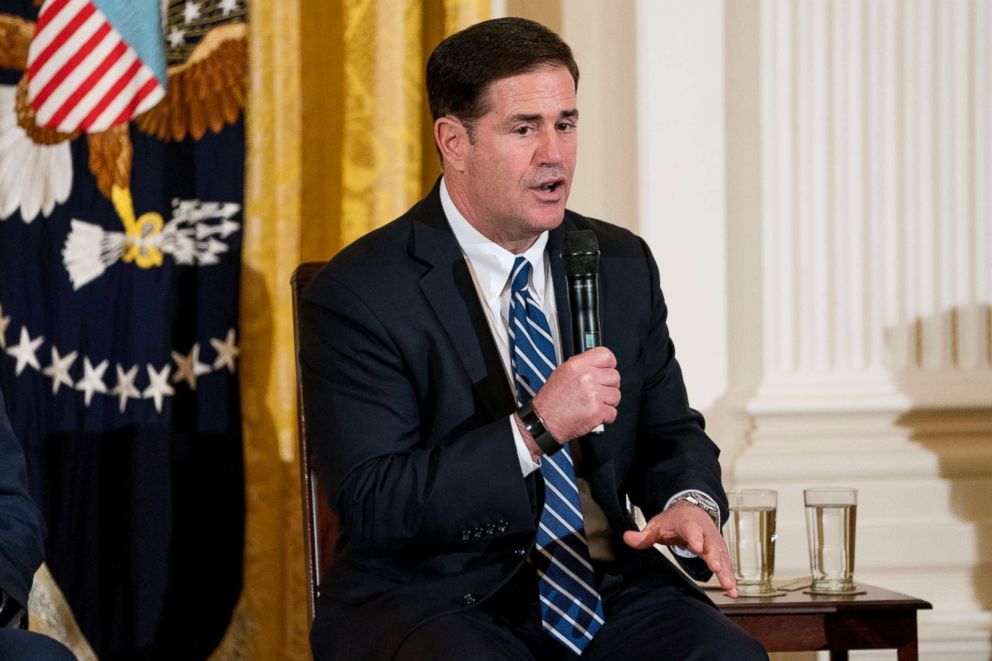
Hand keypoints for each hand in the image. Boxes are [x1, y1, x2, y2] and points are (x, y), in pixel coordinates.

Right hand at [531, 347, 619, 443]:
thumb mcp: (563, 372)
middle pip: (615, 376)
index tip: (607, 371)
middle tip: (598, 393)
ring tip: (594, 404)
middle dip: (608, 386)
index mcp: (578, 365)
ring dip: (608, 402)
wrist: (545, 421)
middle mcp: (587, 377)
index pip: (606, 356)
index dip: (610, 365)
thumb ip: (583, 367)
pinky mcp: (597, 411)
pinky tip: (594, 414)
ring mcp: (593, 394)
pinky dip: (605, 416)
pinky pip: (613, 412)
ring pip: (616, 395)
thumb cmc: (552, 400)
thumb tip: (598, 366)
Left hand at [622, 502, 737, 597]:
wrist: (692, 511)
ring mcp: (714, 542)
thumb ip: (644, 535)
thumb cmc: (674, 520)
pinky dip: (729, 576)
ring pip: (721, 556)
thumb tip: (627, 538)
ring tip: (729, 587)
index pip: (692, 530)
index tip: (697, 548)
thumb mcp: (657, 524)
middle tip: (716, 568)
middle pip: (710, 544)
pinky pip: (726, 564)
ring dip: (726, 571)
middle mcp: (705, 532)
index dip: (695, 538)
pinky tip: (732, 590)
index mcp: (689, 523)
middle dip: (714, 556)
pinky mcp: (719, 551)